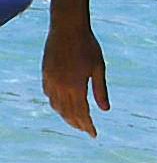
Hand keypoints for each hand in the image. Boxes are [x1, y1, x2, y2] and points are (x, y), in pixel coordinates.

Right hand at [42, 23, 109, 137]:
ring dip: (66, 116)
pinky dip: (56, 104)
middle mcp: (60, 86)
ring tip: (75, 121)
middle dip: (77, 124)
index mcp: (75, 86)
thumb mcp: (98, 67)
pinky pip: (49, 95)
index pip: (81, 113)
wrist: (67, 28)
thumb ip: (100, 90)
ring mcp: (51, 80)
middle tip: (86, 130)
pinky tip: (62, 106)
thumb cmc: (87, 46)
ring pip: (57, 106)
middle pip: (68, 113)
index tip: (93, 135)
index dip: (87, 126)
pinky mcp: (45, 74)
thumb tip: (105, 110)